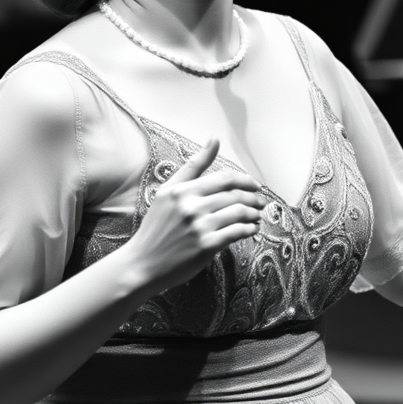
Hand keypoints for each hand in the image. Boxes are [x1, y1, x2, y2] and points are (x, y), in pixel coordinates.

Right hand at [127, 139, 265, 291]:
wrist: (141, 264)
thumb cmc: (156, 227)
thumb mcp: (168, 191)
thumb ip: (193, 166)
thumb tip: (214, 139)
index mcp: (183, 190)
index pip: (224, 179)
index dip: (245, 180)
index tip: (255, 185)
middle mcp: (191, 206)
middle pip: (234, 196)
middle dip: (254, 198)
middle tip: (261, 202)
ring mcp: (199, 227)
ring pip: (238, 213)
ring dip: (253, 214)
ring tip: (257, 216)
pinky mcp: (206, 247)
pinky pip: (236, 232)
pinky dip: (249, 229)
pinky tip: (251, 229)